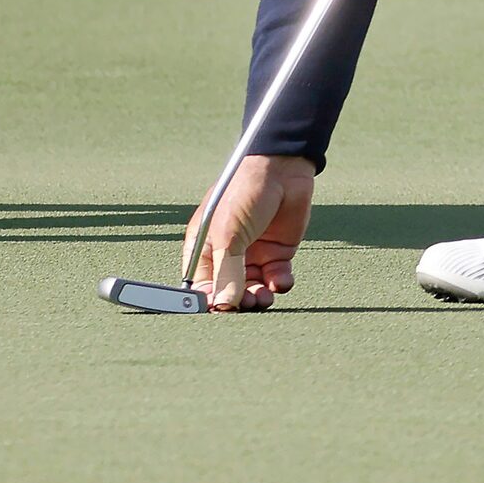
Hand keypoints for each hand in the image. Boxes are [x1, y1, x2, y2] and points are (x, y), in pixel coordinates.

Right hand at [183, 154, 315, 310]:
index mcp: (203, 247)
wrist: (282, 171)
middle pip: (227, 291)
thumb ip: (226, 272)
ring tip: (264, 295)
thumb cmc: (243, 193)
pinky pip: (275, 280)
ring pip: (252, 289)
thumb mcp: (228, 235)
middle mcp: (225, 254)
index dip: (208, 300)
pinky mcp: (275, 254)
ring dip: (258, 297)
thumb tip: (223, 305)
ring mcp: (251, 254)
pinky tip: (280, 279)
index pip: (200, 284)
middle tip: (248, 302)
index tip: (220, 311)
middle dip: (237, 301)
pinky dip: (278, 284)